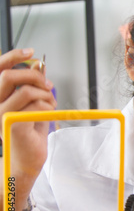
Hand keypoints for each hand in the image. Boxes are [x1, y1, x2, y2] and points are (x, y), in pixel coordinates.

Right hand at [0, 49, 55, 210]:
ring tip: (50, 104)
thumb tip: (37, 65)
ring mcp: (0, 114)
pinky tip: (48, 113)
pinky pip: (35, 105)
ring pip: (26, 91)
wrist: (27, 158)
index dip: (12, 56)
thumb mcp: (32, 103)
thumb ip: (32, 85)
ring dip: (45, 95)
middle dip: (34, 76)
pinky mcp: (12, 124)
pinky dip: (47, 106)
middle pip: (9, 76)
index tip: (31, 51)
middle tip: (48, 85)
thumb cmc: (29, 132)